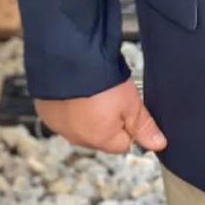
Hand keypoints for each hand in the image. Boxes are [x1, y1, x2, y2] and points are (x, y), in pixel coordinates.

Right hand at [34, 78, 167, 152]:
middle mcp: (77, 138)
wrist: (69, 59)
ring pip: (81, 125)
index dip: (130, 125)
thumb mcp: (131, 102)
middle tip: (111, 95)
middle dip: (108, 119)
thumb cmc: (101, 80)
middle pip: (101, 136)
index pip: (123, 144)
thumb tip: (158, 145)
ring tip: (93, 90)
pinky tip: (76, 90)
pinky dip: (70, 105)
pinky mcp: (46, 112)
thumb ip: (144, 126)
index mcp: (100, 139)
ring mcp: (59, 126)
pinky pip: (63, 114)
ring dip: (88, 113)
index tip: (129, 107)